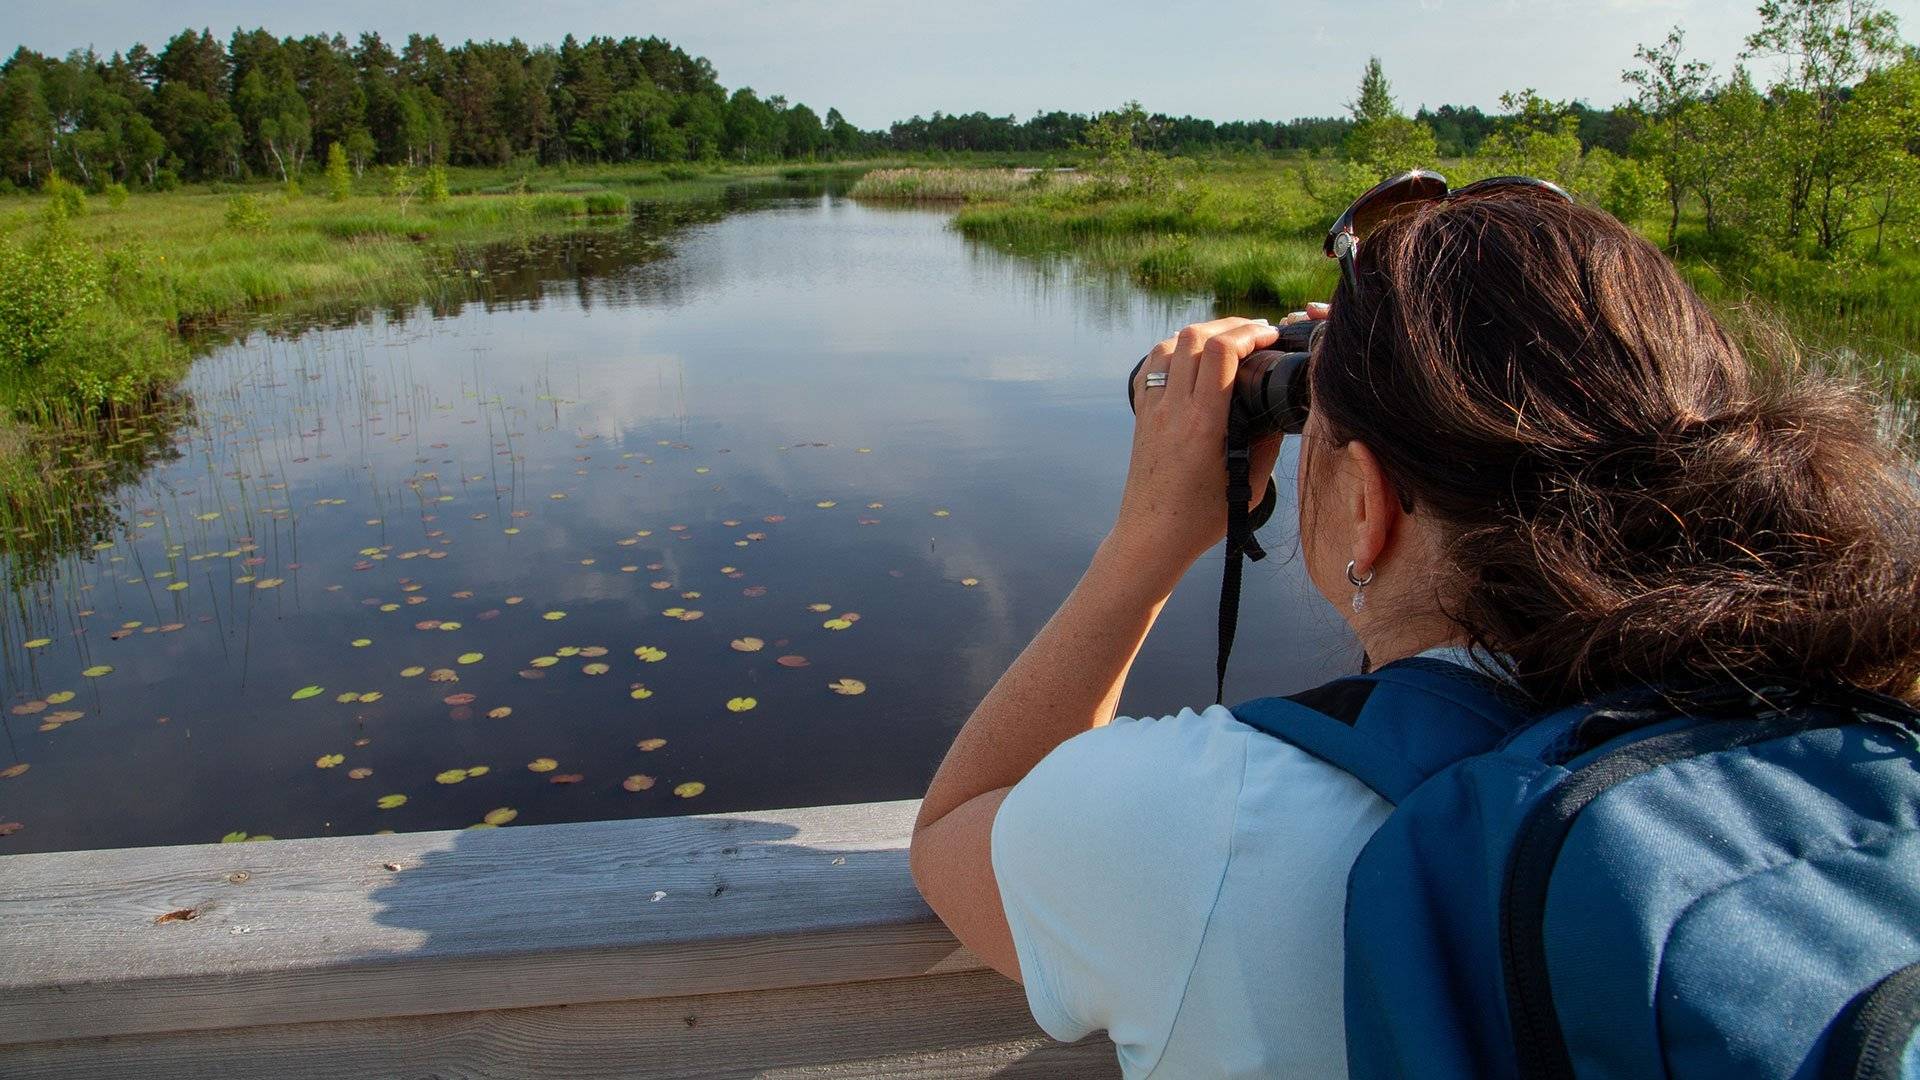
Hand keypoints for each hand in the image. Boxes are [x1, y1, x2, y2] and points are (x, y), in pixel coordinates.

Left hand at [1108, 315, 1284, 581]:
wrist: (1151, 538)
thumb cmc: (1202, 519)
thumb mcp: (1250, 485)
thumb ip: (1268, 443)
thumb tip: (1280, 409)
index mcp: (1203, 424)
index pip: (1220, 352)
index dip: (1249, 333)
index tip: (1270, 336)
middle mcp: (1173, 410)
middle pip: (1194, 337)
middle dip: (1229, 324)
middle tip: (1255, 331)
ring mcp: (1152, 410)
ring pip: (1169, 344)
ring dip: (1200, 332)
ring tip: (1226, 339)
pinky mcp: (1141, 416)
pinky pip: (1152, 365)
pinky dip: (1173, 350)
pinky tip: (1191, 357)